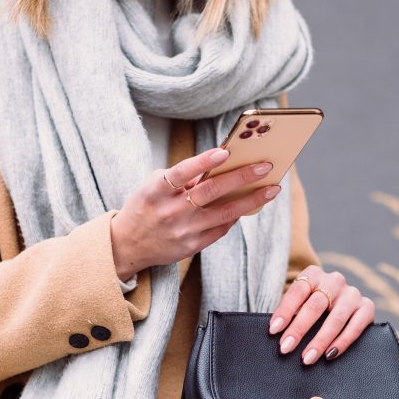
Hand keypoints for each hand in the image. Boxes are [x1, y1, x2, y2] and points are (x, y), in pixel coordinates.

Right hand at [110, 147, 280, 279]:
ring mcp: (182, 231)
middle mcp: (169, 211)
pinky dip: (234, 216)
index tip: (226, 152)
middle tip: (265, 167)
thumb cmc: (144, 207)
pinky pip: (220, 229)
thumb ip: (182, 178)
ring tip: (271, 189)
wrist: (127, 245)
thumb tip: (218, 168)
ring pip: (223, 214)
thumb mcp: (153, 186)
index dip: (202, 162)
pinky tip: (248, 205)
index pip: (181, 173)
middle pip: (210, 192)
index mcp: (155, 191)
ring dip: (250, 200)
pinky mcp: (191, 246)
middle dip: (240, 178)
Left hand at [267, 266, 375, 364]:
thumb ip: (290, 313)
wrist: (340, 301)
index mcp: (313, 274)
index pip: (297, 291)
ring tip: (307, 358)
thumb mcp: (300, 301)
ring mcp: (352, 294)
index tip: (274, 330)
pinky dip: (341, 343)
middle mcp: (334, 281)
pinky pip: (355, 327)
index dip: (285, 311)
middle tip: (286, 348)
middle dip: (299, 329)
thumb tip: (275, 334)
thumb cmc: (311, 305)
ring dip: (320, 341)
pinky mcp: (367, 307)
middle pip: (315, 306)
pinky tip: (329, 355)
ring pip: (335, 319)